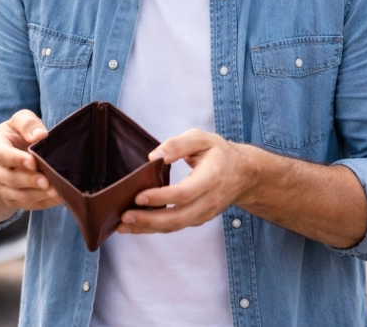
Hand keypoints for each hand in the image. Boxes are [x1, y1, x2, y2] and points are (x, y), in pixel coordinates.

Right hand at [0, 110, 61, 211]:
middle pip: (10, 179)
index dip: (16, 159)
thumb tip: (40, 135)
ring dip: (37, 195)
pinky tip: (58, 197)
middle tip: (47, 181)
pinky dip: (43, 203)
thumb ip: (28, 124)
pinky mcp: (11, 199)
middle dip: (30, 181)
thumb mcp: (19, 121)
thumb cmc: (16, 135)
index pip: (1, 155)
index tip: (33, 162)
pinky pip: (26, 205)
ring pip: (18, 195)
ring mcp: (0, 187)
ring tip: (56, 191)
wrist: (6, 153)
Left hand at [117, 128, 250, 234]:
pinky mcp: (198, 218)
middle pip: (179, 217)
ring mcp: (205, 213)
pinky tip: (135, 225)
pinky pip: (176, 226)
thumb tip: (154, 157)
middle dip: (150, 220)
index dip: (161, 197)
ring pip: (176, 226)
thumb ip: (178, 144)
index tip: (138, 196)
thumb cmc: (219, 153)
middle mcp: (209, 200)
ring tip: (122, 226)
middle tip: (124, 216)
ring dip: (148, 228)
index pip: (185, 193)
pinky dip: (155, 228)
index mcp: (212, 177)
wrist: (243, 173)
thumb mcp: (201, 138)